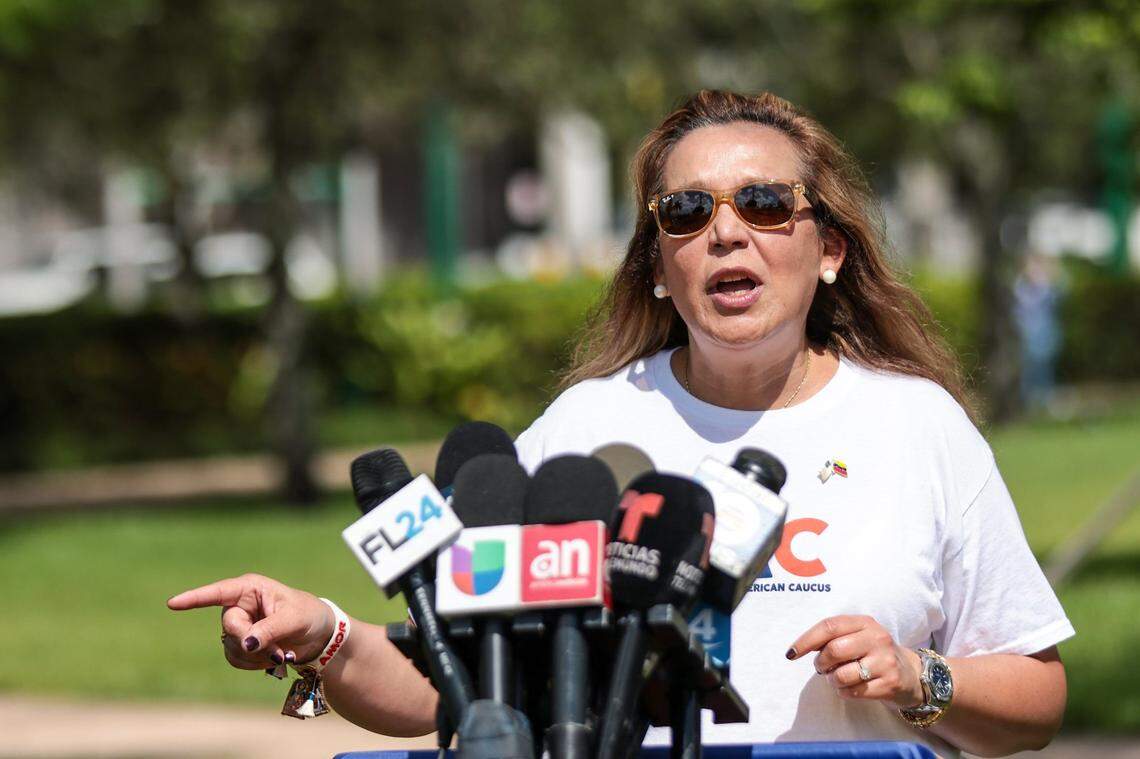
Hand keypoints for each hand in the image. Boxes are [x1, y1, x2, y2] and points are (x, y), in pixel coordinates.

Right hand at [167, 574, 334, 670]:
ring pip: (232, 647)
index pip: (218, 592)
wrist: (318, 635)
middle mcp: (239, 605)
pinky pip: (236, 659)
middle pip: (231, 627)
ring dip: (256, 656)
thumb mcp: (293, 619)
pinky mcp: (240, 645)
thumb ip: (269, 629)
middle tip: (278, 651)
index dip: (195, 598)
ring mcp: (238, 626)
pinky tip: (273, 660)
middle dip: (253, 642)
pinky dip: (255, 664)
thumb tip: (246, 643)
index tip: (172, 603)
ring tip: (282, 654)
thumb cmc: (308, 615)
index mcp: (250, 589)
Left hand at [787, 615, 924, 707]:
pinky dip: (844, 692)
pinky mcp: (890, 683)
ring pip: (842, 675)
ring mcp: (885, 661)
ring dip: (833, 680)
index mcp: (865, 622)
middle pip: (834, 650)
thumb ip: (833, 637)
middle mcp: (877, 638)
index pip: (829, 626)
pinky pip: (853, 692)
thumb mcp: (857, 636)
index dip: (806, 640)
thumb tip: (800, 647)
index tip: (791, 653)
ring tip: (839, 678)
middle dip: (821, 664)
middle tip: (823, 668)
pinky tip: (851, 688)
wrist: (910, 674)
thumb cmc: (873, 654)